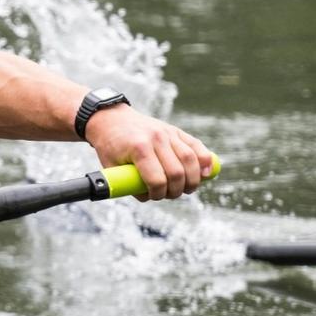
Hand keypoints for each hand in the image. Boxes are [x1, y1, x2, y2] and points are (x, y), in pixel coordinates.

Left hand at [83, 104, 211, 200]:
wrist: (110, 119)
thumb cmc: (109, 145)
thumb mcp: (110, 166)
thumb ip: (128, 183)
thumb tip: (148, 197)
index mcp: (138, 148)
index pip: (157, 179)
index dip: (158, 193)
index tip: (154, 196)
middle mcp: (156, 139)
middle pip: (177, 172)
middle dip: (176, 190)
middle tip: (171, 194)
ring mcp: (167, 132)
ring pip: (191, 159)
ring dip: (193, 179)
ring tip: (188, 189)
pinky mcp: (175, 130)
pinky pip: (196, 145)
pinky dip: (205, 160)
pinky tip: (206, 173)